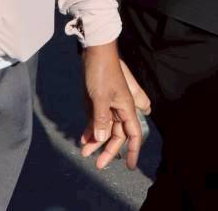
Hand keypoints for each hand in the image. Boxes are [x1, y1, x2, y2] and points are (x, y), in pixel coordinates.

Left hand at [79, 41, 145, 170]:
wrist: (94, 51)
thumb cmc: (101, 71)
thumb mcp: (100, 97)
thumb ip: (101, 119)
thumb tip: (102, 138)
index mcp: (126, 108)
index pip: (133, 134)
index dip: (134, 151)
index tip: (131, 166)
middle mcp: (120, 108)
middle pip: (117, 135)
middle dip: (108, 150)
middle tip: (97, 164)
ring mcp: (109, 104)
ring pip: (105, 128)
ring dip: (96, 140)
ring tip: (84, 152)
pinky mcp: (98, 100)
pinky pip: (96, 119)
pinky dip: (90, 129)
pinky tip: (83, 138)